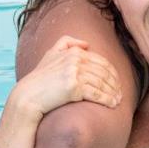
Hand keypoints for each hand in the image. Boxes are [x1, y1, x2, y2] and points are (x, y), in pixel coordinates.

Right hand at [7, 36, 121, 119]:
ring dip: (113, 93)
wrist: (28, 96)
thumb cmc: (40, 79)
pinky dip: (107, 99)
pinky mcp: (73, 87)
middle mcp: (75, 59)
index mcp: (73, 51)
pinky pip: (96, 93)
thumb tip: (87, 44)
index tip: (116, 82)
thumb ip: (66, 43)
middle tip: (120, 93)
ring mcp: (74, 72)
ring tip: (117, 100)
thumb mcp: (50, 55)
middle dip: (114, 83)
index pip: (100, 61)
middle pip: (103, 72)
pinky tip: (112, 104)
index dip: (112, 72)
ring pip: (102, 83)